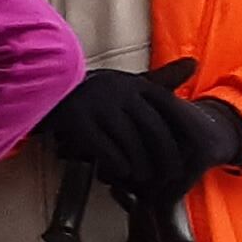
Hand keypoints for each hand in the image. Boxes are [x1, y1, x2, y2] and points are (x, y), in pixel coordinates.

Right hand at [42, 57, 241, 213]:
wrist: (46, 87)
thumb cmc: (96, 92)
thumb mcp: (129, 81)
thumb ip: (161, 79)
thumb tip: (194, 64)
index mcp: (135, 82)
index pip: (169, 106)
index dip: (183, 129)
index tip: (195, 149)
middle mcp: (119, 90)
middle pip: (152, 126)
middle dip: (165, 153)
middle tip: (172, 173)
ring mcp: (97, 103)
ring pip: (128, 138)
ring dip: (141, 161)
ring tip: (146, 177)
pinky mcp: (76, 118)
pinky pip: (102, 144)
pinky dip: (115, 160)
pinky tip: (122, 172)